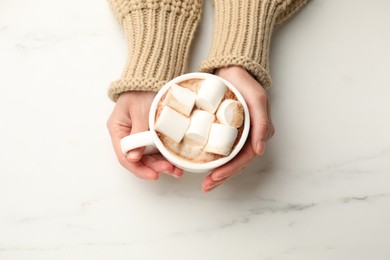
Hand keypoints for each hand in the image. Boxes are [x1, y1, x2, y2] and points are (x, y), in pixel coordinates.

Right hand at [107, 91, 182, 179]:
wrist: (153, 74)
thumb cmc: (142, 90)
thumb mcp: (140, 112)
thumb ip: (137, 135)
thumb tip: (133, 158)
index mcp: (118, 130)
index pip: (125, 156)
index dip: (139, 168)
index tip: (154, 175)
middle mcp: (128, 134)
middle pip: (140, 158)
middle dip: (156, 167)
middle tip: (172, 170)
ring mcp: (141, 134)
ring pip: (150, 155)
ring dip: (163, 163)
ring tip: (178, 169)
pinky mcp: (152, 131)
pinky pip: (158, 147)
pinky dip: (166, 154)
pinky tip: (177, 160)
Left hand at [202, 66, 274, 191]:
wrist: (232, 70)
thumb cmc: (246, 84)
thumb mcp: (257, 100)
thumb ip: (261, 124)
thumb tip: (259, 151)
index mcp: (258, 134)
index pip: (244, 158)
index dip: (230, 170)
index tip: (214, 177)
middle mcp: (248, 137)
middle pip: (235, 163)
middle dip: (222, 176)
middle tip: (206, 186)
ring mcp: (237, 134)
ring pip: (228, 159)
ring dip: (217, 172)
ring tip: (204, 182)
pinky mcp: (227, 130)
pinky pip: (221, 148)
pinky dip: (213, 158)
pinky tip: (202, 165)